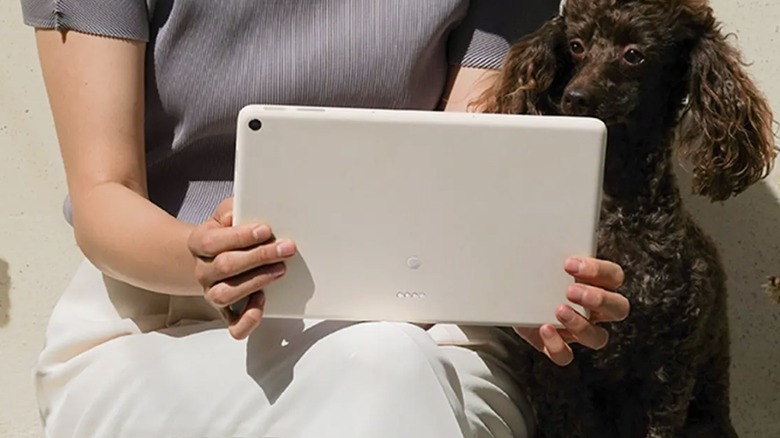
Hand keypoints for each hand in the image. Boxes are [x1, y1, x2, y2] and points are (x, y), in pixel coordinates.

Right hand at [187, 198, 296, 339]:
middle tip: (286, 248)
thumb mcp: (225, 214)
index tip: (266, 230)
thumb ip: (230, 210)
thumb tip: (235, 215)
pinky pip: (233, 325)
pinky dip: (248, 319)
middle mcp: (203, 271)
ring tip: (280, 269)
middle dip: (260, 256)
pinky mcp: (226, 312)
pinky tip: (262, 303)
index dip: (241, 237)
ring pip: (226, 294)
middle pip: (226, 267)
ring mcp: (212, 292)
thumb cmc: (224, 234)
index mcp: (199, 243)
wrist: (211, 257)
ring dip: (257, 281)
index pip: (214, 242)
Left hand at [515, 257, 629, 365]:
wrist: (508, 296)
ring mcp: (579, 331)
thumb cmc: (532, 274)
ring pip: (598, 337)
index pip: (614, 276)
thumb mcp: (540, 259)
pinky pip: (566, 356)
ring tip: (558, 310)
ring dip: (580, 324)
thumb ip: (547, 251)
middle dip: (598, 299)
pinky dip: (556, 346)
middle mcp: (595, 310)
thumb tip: (533, 232)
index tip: (569, 264)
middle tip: (571, 291)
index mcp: (597, 283)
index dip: (598, 271)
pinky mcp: (558, 347)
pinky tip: (544, 328)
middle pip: (618, 308)